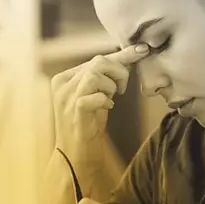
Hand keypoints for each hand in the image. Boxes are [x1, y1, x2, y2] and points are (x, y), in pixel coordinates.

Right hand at [52, 44, 149, 173]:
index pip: (95, 59)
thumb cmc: (87, 124)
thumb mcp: (96, 95)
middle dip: (118, 72)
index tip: (141, 50)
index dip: (120, 56)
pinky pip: (94, 95)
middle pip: (97, 63)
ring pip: (95, 75)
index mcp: (64, 78)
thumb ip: (106, 77)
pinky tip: (107, 108)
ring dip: (111, 86)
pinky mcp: (75, 111)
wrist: (76, 154)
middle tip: (122, 89)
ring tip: (111, 99)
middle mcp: (62, 85)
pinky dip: (105, 100)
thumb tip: (129, 56)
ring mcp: (66, 98)